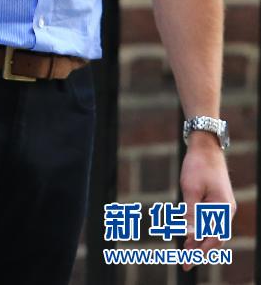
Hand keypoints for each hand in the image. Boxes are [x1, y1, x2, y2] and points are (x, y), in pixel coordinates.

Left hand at [180, 134, 235, 268]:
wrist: (204, 146)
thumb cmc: (198, 165)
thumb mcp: (191, 189)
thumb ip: (190, 212)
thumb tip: (187, 233)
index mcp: (223, 207)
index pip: (214, 236)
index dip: (201, 249)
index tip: (190, 259)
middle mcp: (225, 209)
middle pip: (214, 237)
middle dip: (200, 251)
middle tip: (186, 263)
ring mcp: (220, 206)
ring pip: (210, 230)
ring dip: (198, 242)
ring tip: (185, 255)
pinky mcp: (213, 202)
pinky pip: (206, 220)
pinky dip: (198, 230)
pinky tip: (187, 237)